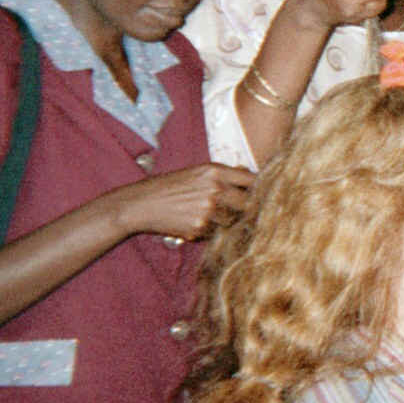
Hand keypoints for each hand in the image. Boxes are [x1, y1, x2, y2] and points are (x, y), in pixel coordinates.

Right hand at [110, 163, 253, 240]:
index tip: (261, 193)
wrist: (141, 204)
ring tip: (210, 217)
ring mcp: (208, 210)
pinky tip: (195, 222)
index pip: (251, 179)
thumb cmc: (169, 186)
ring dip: (228, 221)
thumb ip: (222, 174)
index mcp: (215, 171)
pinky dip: (211, 230)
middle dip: (247, 208)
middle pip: (249, 203)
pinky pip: (216, 232)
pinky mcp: (200, 228)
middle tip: (241, 211)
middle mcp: (215, 189)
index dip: (258, 188)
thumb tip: (247, 173)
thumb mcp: (196, 172)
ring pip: (233, 220)